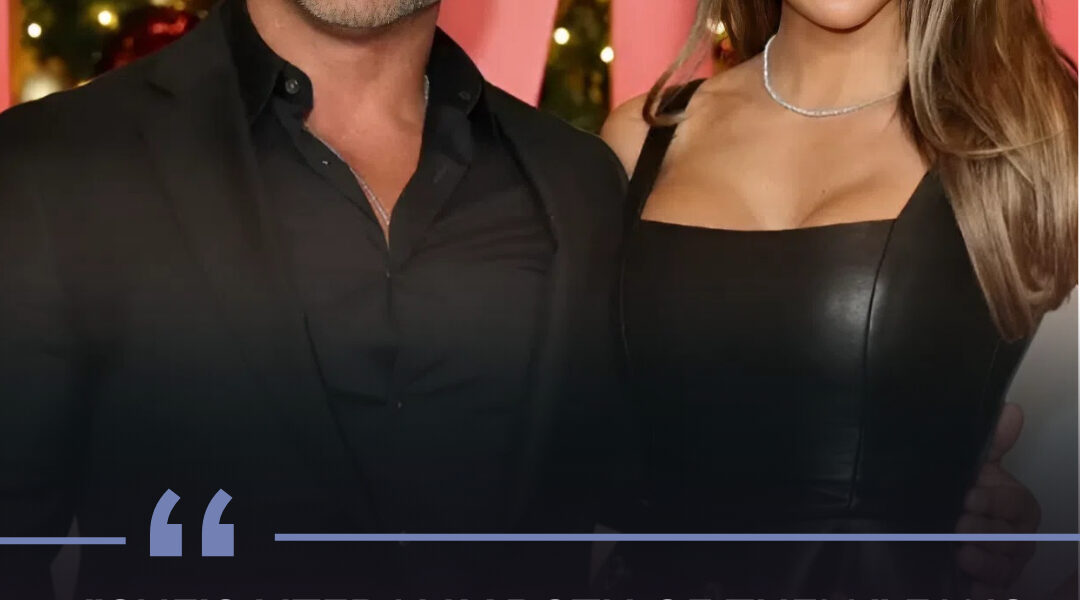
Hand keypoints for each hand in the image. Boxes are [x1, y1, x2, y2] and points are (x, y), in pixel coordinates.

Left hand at [955, 403, 1040, 594]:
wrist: (917, 527)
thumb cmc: (954, 494)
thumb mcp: (967, 467)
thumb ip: (990, 443)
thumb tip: (1012, 410)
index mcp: (1012, 506)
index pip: (1018, 505)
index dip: (996, 501)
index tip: (968, 495)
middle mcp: (1013, 537)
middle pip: (1015, 539)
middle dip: (987, 531)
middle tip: (959, 524)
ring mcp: (1002, 564)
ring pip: (1006, 568)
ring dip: (985, 562)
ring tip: (960, 553)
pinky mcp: (985, 587)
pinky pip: (993, 593)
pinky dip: (983, 592)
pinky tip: (970, 588)